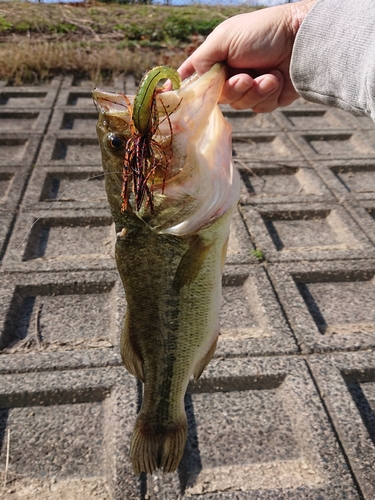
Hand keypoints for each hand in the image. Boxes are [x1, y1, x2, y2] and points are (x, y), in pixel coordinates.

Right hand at [178, 0, 316, 111]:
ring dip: (254, 92)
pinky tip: (277, 79)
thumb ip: (202, 59)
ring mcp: (251, 85)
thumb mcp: (225, 38)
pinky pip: (259, 108)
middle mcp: (233, 72)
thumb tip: (190, 78)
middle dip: (233, 90)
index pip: (196, 75)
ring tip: (268, 77)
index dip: (186, 87)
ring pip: (240, 105)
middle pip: (220, 97)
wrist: (303, 40)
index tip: (173, 97)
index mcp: (219, 56)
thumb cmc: (263, 33)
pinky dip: (268, 95)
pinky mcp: (269, 96)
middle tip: (245, 78)